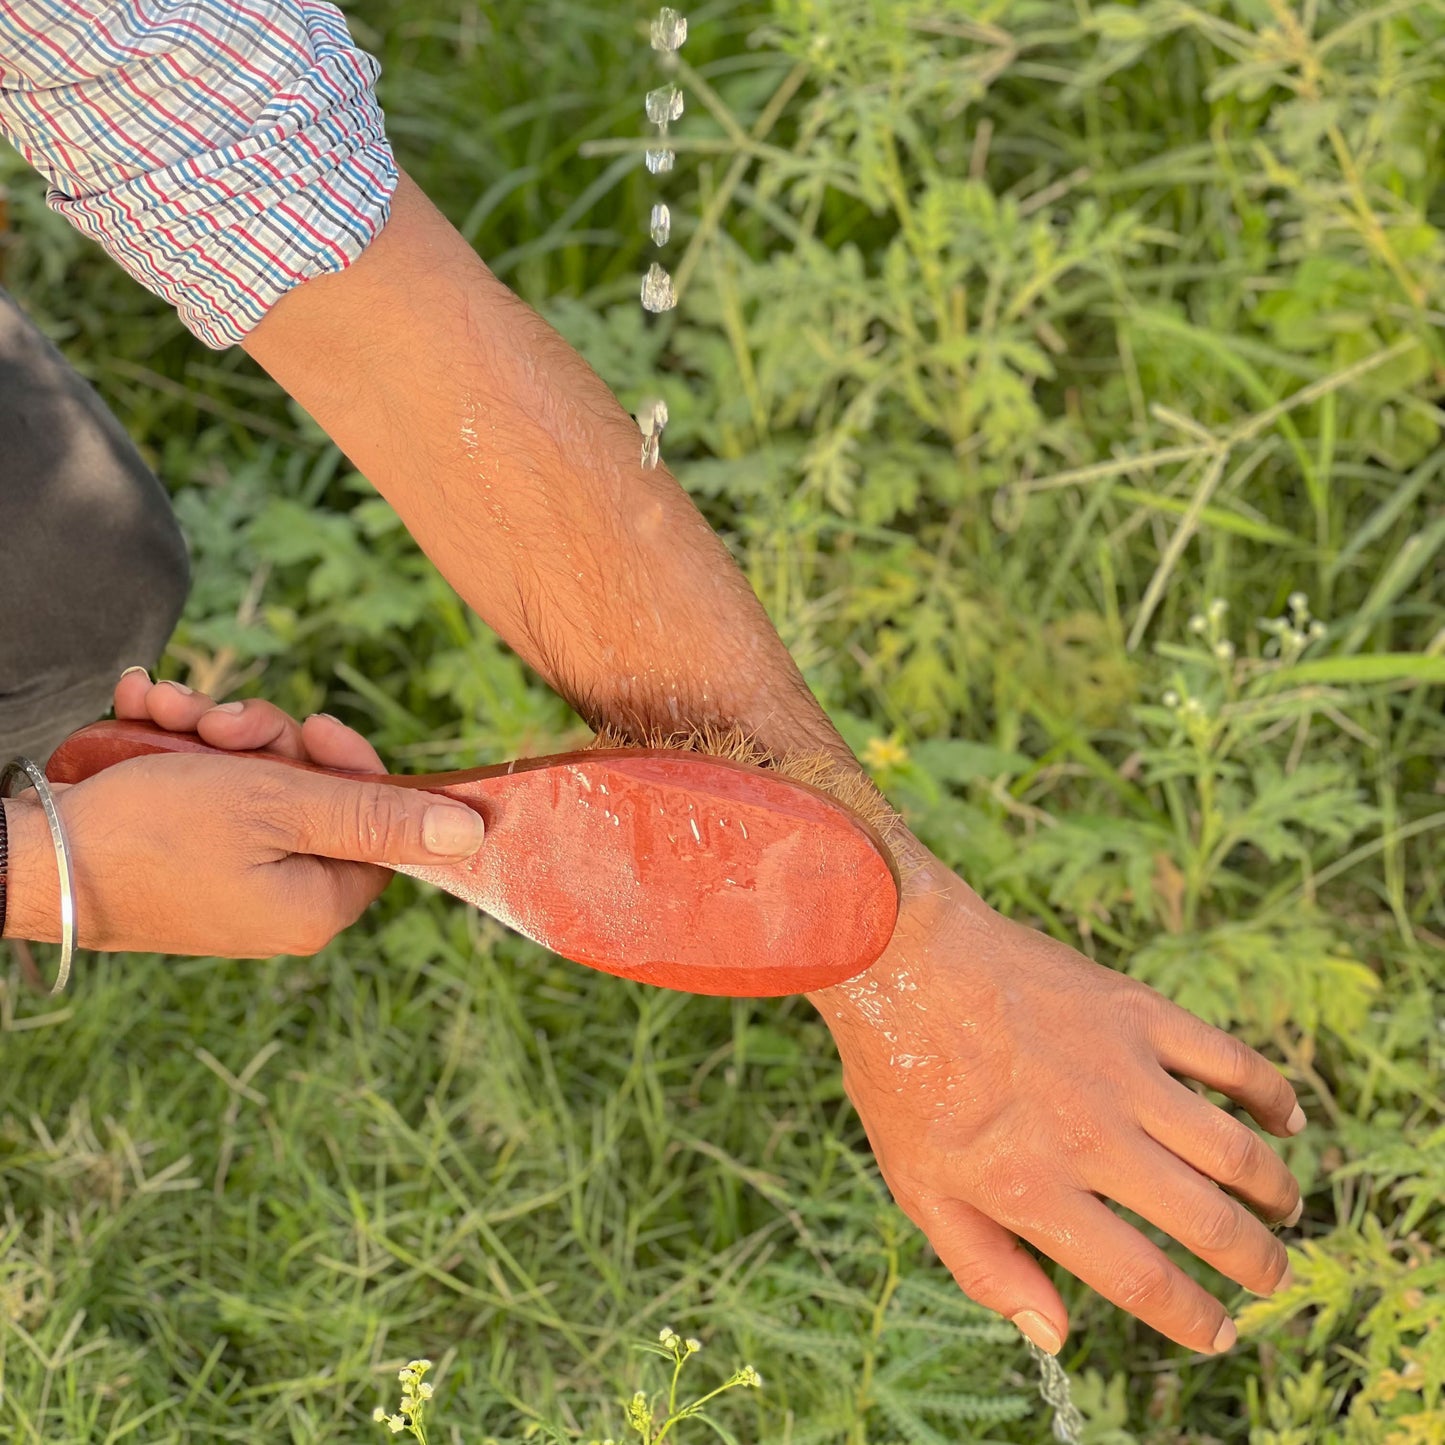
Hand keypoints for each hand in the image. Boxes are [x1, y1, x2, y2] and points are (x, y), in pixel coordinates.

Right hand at [2, 673, 485, 955]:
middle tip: (226, 722)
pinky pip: (204, 790)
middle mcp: (280, 899)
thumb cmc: (157, 834)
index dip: (348, 763)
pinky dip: (176, 744)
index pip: (378, 822)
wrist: (30, 858)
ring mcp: (229, 880)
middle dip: (268, 740)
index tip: (311, 728)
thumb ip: (378, 816)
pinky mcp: (181, 858)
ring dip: (213, 731)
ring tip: (167, 712)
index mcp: (319, 903)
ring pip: (254, 779)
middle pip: (314, 794)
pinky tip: (143, 711)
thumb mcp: (282, 807)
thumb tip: (471, 834)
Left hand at [814, 849, 1302, 1356]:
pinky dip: (1270, 1093)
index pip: (1144, 1281)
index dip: (1194, 1320)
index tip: (1219, 1333)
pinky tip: (1285, 1118)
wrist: (900, 957)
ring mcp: (1121, 1071)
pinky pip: (1228, 1060)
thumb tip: (1052, 1336)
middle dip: (1256, 1263)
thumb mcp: (918, 1187)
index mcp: (1037, 1190)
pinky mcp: (1135, 1011)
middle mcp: (1092, 1138)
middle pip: (1210, 1224)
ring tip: (1282, 1207)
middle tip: (1270, 1275)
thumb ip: (985, 1267)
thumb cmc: (900, 1074)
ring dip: (1273, 1189)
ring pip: (1234, 1151)